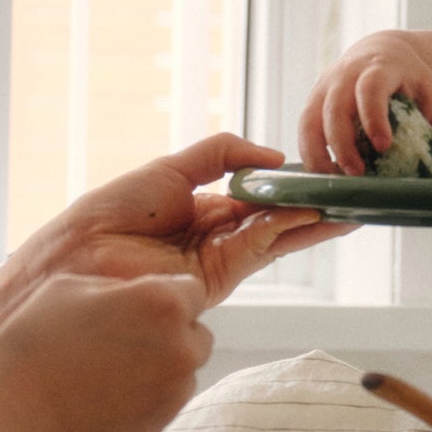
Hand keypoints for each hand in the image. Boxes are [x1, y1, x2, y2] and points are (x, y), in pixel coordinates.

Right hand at [0, 272, 214, 431]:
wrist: (16, 416)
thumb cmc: (34, 344)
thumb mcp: (68, 287)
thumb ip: (118, 285)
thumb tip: (137, 293)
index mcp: (162, 302)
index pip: (191, 290)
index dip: (166, 296)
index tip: (140, 307)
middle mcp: (181, 344)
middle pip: (196, 330)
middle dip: (171, 331)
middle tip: (124, 339)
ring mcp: (177, 387)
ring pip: (185, 366)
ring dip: (163, 363)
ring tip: (112, 369)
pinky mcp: (165, 420)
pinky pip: (170, 398)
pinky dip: (152, 394)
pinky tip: (111, 393)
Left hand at [29, 133, 345, 306]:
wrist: (78, 257)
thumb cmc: (111, 212)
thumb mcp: (172, 168)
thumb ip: (222, 154)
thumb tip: (273, 157)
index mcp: (202, 209)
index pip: (258, 197)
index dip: (289, 186)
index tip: (322, 175)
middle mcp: (215, 237)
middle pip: (276, 219)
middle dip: (313, 208)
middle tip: (353, 195)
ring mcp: (219, 260)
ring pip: (277, 236)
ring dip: (313, 222)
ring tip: (351, 208)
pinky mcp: (218, 278)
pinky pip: (261, 247)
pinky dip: (289, 230)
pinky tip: (315, 215)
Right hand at [298, 31, 431, 173]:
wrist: (378, 51)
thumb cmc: (407, 77)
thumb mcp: (430, 90)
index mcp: (378, 68)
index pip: (370, 89)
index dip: (374, 116)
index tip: (383, 146)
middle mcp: (345, 75)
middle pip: (335, 108)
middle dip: (343, 144)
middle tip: (356, 174)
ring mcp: (324, 87)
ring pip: (310, 120)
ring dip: (318, 153)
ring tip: (333, 181)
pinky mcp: (312, 102)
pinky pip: (304, 128)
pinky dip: (309, 153)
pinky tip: (322, 175)